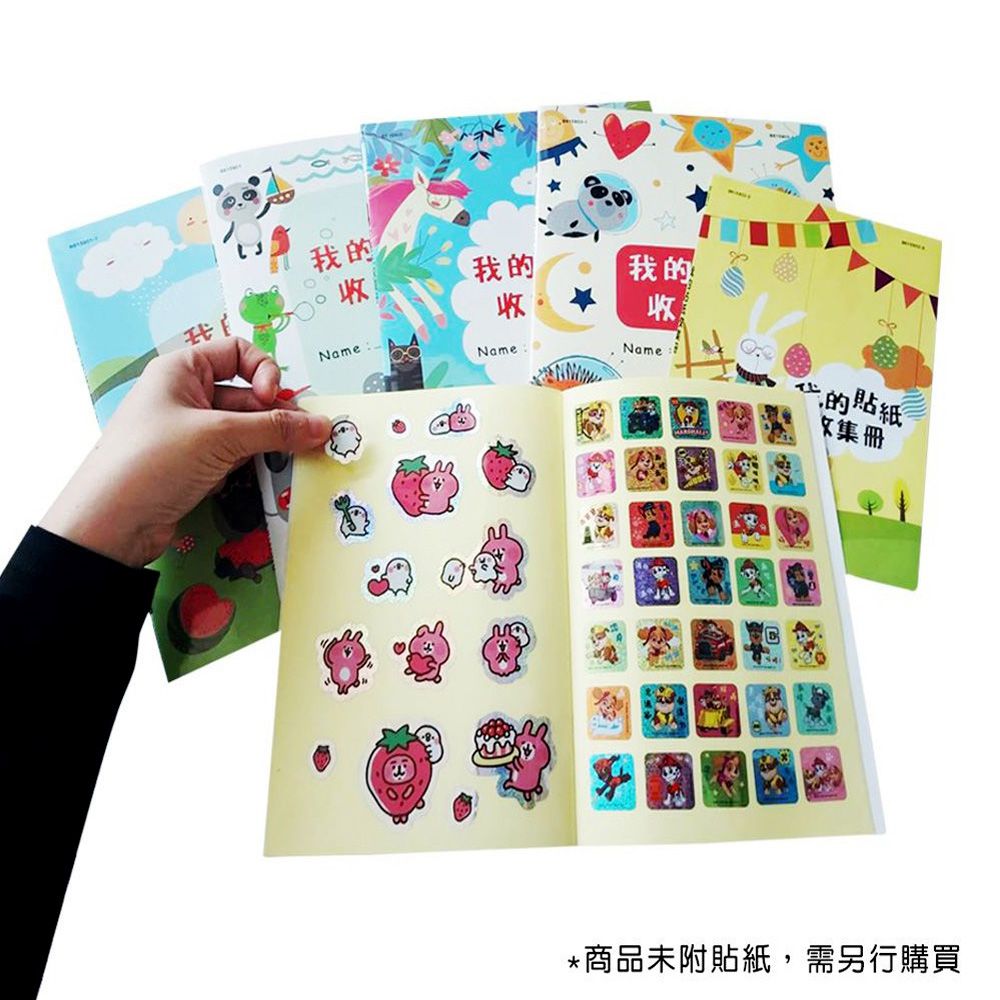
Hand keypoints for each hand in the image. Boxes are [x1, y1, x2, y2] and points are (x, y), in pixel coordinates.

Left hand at [42, 338, 331, 567]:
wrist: (109, 525)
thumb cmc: (153, 462)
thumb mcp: (219, 437)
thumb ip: (275, 429)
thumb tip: (324, 425)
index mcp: (181, 370)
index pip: (237, 352)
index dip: (263, 371)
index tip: (272, 399)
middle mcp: (185, 395)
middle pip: (247, 394)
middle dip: (275, 415)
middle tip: (305, 439)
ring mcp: (190, 433)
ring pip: (245, 429)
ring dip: (267, 443)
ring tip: (290, 460)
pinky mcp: (194, 466)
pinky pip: (235, 456)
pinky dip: (251, 465)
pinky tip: (259, 480)